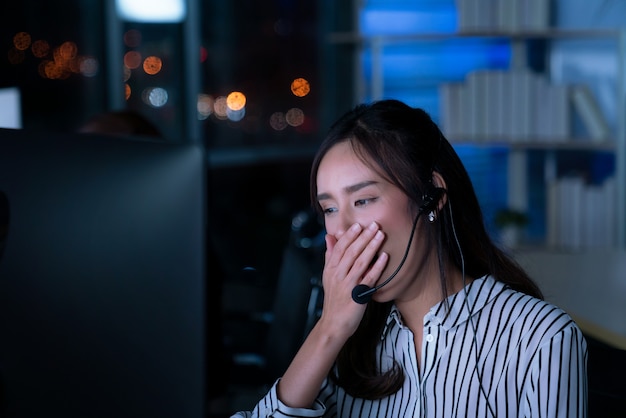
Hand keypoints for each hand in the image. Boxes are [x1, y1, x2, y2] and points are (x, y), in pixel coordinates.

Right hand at [318, 221, 388, 338]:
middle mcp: (338, 275)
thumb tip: (329, 237)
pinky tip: (384, 257)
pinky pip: (369, 278)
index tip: (359, 225)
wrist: (333, 324)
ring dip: (371, 247)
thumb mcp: (328, 276)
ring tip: (380, 235)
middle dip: (363, 237)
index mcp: (331, 269)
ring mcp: (348, 285)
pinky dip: (377, 266)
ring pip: (360, 262)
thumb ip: (330, 256)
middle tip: (374, 225)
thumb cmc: (334, 300)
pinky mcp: (358, 295)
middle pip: (351, 252)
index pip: (340, 248)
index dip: (350, 235)